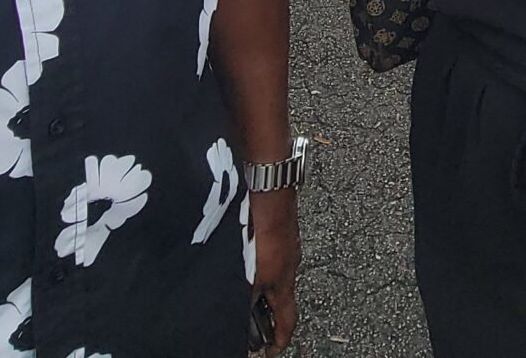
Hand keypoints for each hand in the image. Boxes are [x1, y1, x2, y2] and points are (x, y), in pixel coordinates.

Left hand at [249, 187, 299, 353]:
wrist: (269, 185)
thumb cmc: (263, 224)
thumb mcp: (251, 270)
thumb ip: (247, 293)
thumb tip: (241, 313)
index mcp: (285, 279)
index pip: (288, 319)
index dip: (281, 339)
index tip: (272, 350)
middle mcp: (289, 263)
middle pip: (279, 296)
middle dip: (264, 311)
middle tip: (248, 322)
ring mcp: (284, 244)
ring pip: (271, 274)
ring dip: (257, 286)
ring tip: (236, 288)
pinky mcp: (275, 229)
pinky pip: (265, 255)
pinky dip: (254, 265)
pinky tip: (238, 258)